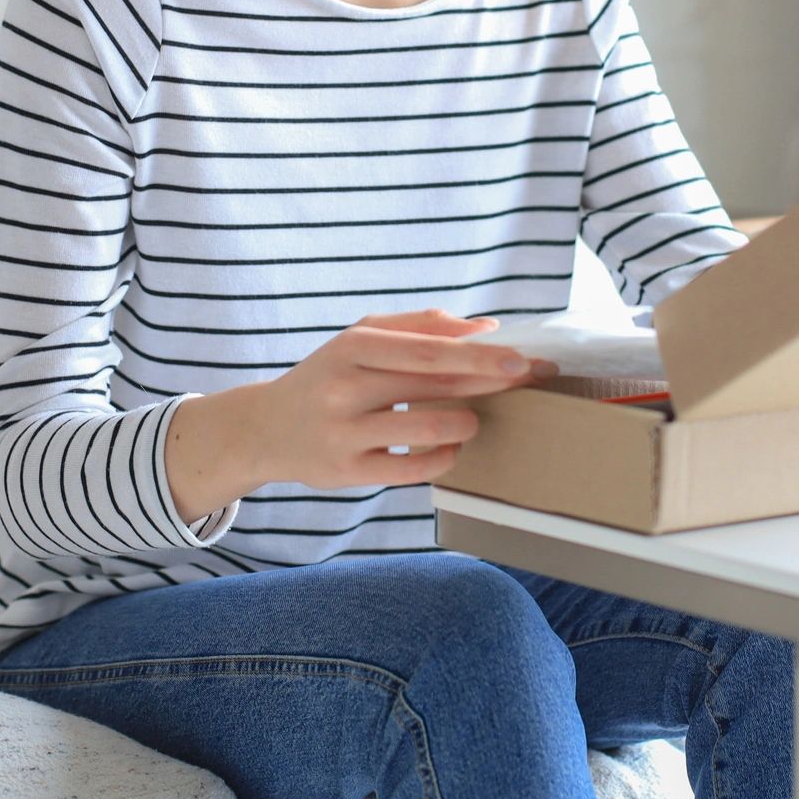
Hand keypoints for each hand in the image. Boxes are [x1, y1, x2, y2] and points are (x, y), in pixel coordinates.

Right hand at [255, 308, 557, 489]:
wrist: (267, 428)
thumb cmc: (329, 377)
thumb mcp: (361, 339)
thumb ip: (421, 326)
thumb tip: (484, 327)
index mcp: (354, 346)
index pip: (428, 349)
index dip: (479, 355)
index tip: (521, 359)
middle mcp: (346, 386)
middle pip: (434, 384)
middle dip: (489, 382)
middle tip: (530, 380)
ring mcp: (345, 432)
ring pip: (427, 429)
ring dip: (465, 425)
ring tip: (471, 421)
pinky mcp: (347, 471)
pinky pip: (411, 470)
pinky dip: (442, 459)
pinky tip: (449, 449)